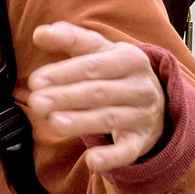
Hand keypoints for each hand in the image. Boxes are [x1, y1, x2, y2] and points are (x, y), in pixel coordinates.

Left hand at [26, 23, 166, 174]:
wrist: (158, 102)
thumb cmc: (117, 73)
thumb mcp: (100, 51)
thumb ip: (71, 39)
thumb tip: (40, 32)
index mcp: (129, 58)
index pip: (93, 65)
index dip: (64, 72)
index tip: (36, 80)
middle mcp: (139, 86)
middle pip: (98, 92)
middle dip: (66, 97)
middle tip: (36, 102)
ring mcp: (142, 115)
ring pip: (109, 118)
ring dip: (81, 121)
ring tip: (53, 123)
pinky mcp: (140, 141)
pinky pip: (127, 151)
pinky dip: (111, 157)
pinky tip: (92, 161)